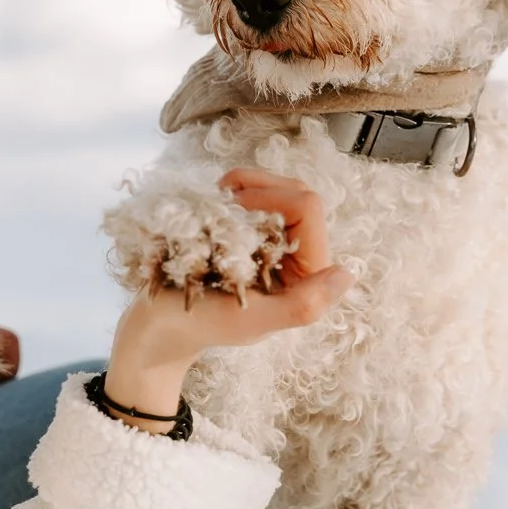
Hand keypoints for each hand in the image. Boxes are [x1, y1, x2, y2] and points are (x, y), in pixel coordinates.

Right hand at [103, 171, 350, 432]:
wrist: (161, 323)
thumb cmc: (202, 325)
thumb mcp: (251, 321)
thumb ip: (302, 306)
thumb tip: (346, 274)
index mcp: (306, 275)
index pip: (307, 208)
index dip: (271, 196)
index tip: (232, 208)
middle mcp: (297, 254)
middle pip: (296, 190)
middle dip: (259, 184)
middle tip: (221, 191)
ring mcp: (275, 240)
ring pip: (277, 187)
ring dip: (246, 183)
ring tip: (217, 192)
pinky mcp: (253, 231)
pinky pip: (255, 193)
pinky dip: (234, 188)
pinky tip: (214, 197)